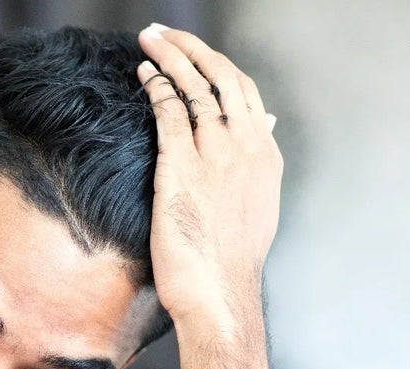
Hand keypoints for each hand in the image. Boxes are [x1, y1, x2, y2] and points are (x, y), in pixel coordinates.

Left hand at [136, 24, 281, 337]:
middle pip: (222, 78)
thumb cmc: (230, 262)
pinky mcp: (182, 168)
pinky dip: (157, 87)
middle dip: (192, 48)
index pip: (245, 94)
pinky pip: (170, 113)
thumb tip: (256, 140)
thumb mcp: (254, 212)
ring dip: (170, 56)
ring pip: (195, 87)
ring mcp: (215, 156)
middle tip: (165, 33)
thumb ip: (252, 173)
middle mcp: (245, 148)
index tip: (196, 56)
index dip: (218, 68)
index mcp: (264, 157)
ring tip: (150, 39)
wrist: (219, 294)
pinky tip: (145, 74)